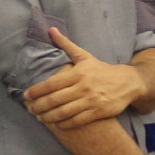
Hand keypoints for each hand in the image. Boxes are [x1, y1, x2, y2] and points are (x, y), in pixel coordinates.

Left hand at [25, 28, 145, 128]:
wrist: (129, 82)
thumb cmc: (102, 70)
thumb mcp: (85, 56)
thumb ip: (66, 45)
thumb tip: (51, 30)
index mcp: (78, 73)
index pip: (51, 84)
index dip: (36, 91)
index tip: (26, 96)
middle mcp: (83, 87)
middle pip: (54, 100)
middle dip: (38, 106)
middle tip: (30, 109)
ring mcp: (91, 101)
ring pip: (63, 112)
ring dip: (48, 117)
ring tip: (40, 118)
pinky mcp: (99, 112)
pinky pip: (77, 120)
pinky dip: (65, 124)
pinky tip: (57, 124)